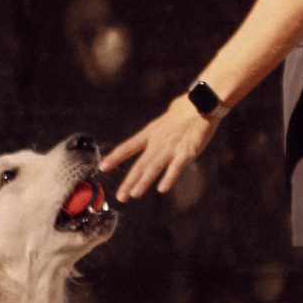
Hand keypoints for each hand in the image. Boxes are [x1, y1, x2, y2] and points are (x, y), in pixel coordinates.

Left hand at [103, 97, 219, 200]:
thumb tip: (140, 145)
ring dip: (143, 181)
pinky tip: (162, 189)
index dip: (115, 157)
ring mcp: (171, 147)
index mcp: (149, 135)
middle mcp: (157, 142)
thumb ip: (150, 139)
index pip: (127, 147)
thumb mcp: (159, 126)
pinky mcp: (187, 152)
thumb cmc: (180, 116)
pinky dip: (169, 178)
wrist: (199, 105)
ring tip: (134, 194)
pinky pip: (176, 167)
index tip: (102, 167)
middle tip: (120, 196)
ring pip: (154, 167)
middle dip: (129, 181)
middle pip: (140, 164)